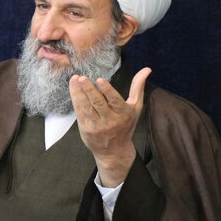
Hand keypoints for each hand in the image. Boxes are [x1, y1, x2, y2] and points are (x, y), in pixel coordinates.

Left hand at [69, 67, 151, 186]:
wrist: (114, 151)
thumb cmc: (125, 125)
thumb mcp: (135, 107)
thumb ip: (138, 87)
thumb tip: (146, 69)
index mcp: (124, 114)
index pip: (114, 101)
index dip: (107, 90)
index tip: (100, 80)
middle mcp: (110, 121)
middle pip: (98, 103)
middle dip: (90, 90)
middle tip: (83, 78)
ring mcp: (96, 125)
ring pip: (86, 107)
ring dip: (79, 93)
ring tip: (75, 80)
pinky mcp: (86, 128)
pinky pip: (79, 111)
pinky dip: (75, 99)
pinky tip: (73, 88)